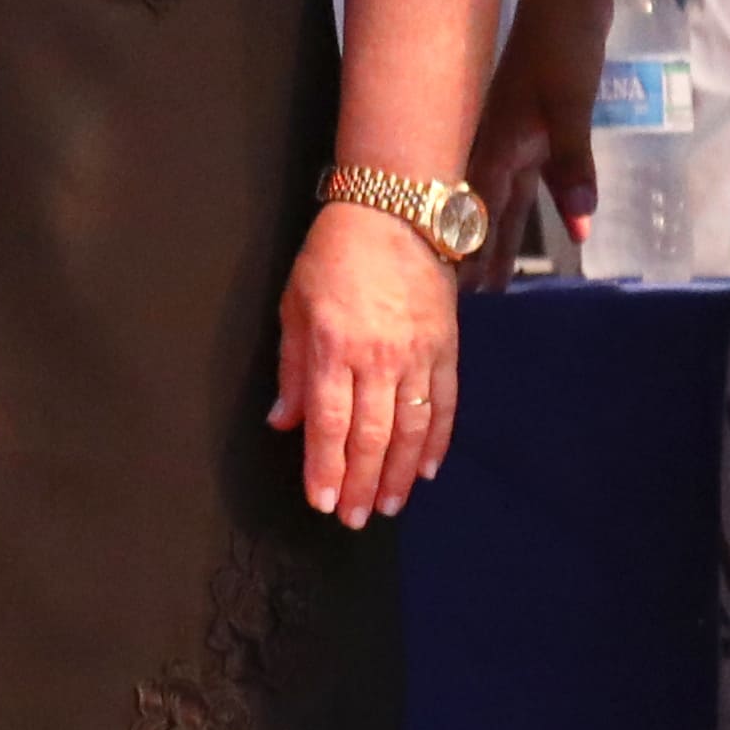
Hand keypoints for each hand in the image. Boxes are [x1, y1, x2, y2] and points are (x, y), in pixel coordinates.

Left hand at [276, 204, 461, 520]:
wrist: (395, 211)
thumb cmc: (334, 256)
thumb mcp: (294, 306)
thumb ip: (291, 369)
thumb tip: (283, 422)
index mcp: (333, 349)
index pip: (328, 425)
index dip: (326, 470)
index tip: (323, 503)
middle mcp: (377, 358)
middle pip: (371, 437)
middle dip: (362, 484)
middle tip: (355, 518)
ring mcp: (417, 355)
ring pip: (411, 430)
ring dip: (400, 475)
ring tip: (390, 505)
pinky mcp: (446, 349)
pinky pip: (445, 405)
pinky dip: (437, 442)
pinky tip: (428, 469)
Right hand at [465, 0, 603, 288]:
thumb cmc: (563, 48)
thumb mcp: (570, 108)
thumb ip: (572, 165)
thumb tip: (580, 228)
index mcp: (497, 144)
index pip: (474, 209)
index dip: (466, 248)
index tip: (455, 290)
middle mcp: (498, 143)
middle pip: (485, 208)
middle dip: (478, 250)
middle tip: (470, 295)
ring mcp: (514, 133)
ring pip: (502, 195)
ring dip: (498, 230)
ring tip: (492, 268)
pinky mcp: (531, 123)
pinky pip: (522, 176)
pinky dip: (528, 200)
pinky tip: (547, 216)